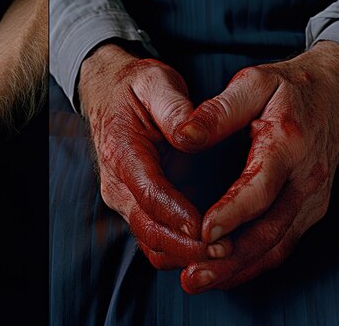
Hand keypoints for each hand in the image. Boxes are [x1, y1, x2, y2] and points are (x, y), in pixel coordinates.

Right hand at [79, 43, 230, 267]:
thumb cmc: (136, 88)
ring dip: (185, 255)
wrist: (111, 95)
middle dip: (187, 246)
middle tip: (227, 251)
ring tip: (226, 256)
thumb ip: (174, 108)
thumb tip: (189, 135)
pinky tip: (213, 251)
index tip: (207, 230)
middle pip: (148, 228)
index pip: (148, 193)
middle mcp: (118, 183)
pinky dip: (182, 251)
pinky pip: (157, 238)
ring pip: (152, 241)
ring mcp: (125, 198)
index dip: (177, 215)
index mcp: (121, 152)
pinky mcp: (137, 205)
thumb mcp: (155, 82)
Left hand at [176, 41, 338, 292]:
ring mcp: (312, 199)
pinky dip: (254, 264)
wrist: (335, 94)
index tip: (203, 231)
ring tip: (201, 281)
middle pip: (269, 229)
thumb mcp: (252, 84)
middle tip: (193, 276)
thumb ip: (217, 111)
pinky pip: (282, 245)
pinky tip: (226, 274)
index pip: (260, 187)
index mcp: (287, 144)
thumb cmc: (287, 88)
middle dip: (229, 257)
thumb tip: (182, 135)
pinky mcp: (309, 210)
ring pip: (276, 245)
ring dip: (238, 267)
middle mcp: (306, 179)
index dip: (232, 212)